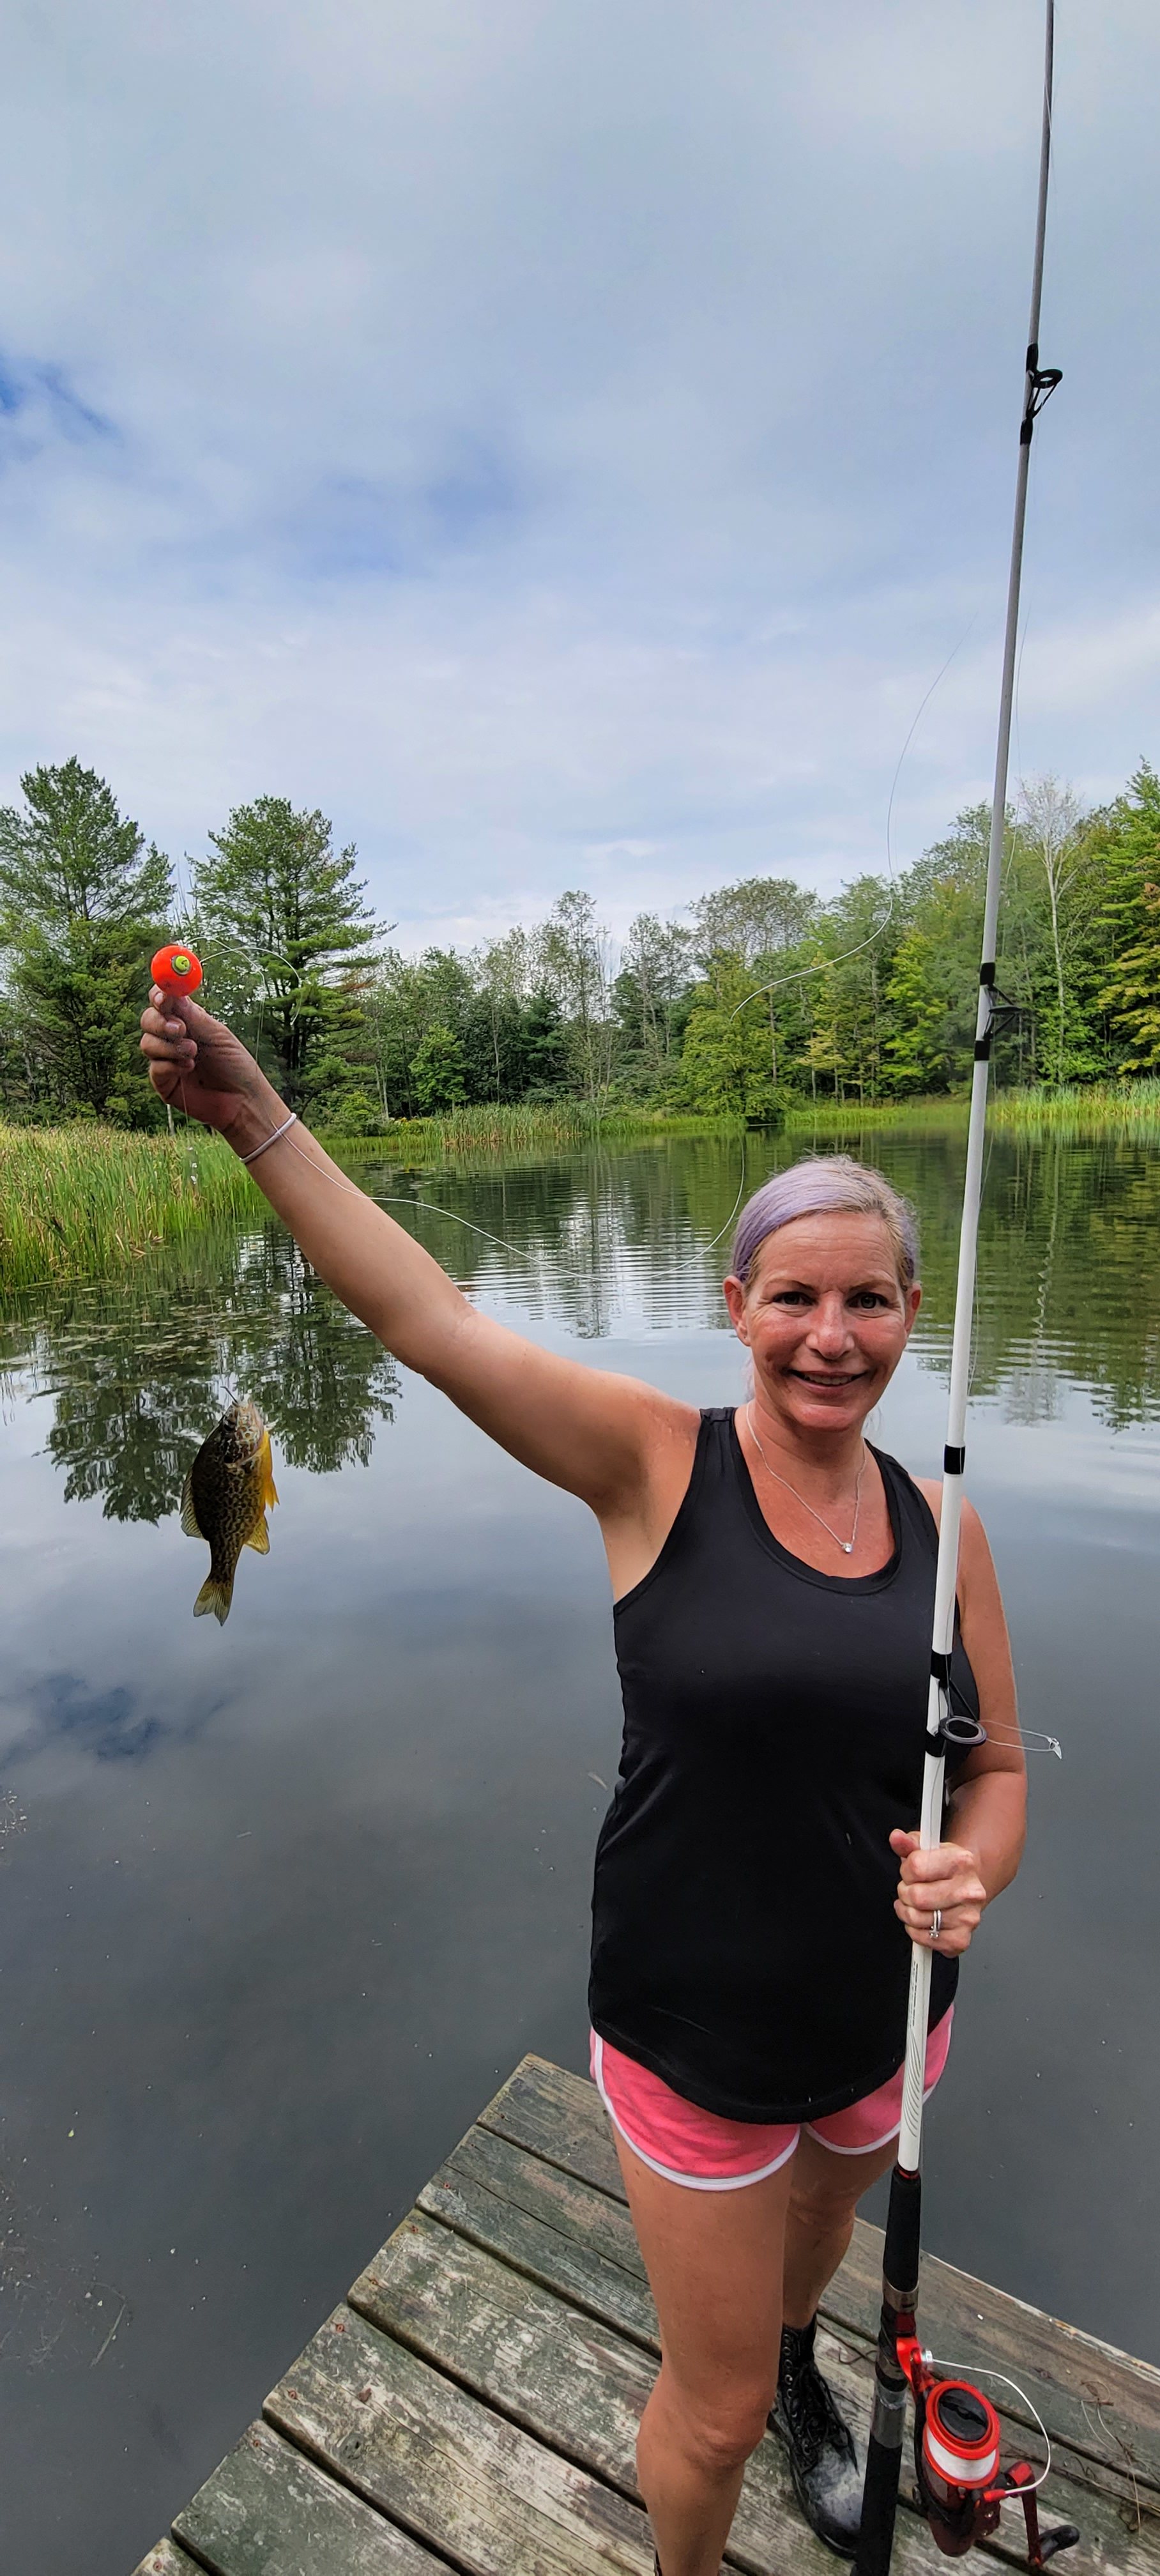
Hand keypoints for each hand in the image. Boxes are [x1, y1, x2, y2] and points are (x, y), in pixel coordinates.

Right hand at [140, 989, 274, 1140]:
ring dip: (170, 1047)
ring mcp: (166, 1059)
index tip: (163, 998)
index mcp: (187, 1020)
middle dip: (160, 1022)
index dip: (158, 995)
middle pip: (148, 1019)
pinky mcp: (164, 1082)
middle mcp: (172, 1038)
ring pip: (147, 1043)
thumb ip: (193, 1016)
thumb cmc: (235, 1064)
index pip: (162, 1001)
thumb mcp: (217, 1034)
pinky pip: (154, 1067)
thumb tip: (172, 992)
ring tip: (193, 1054)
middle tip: (180, 1030)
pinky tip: (189, 1069)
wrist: (243, 1100)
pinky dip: (171, 1066)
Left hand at [889, 1828, 987, 1956]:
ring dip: (908, 1913)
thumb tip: (896, 1837)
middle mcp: (970, 1891)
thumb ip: (908, 1844)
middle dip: (905, 1893)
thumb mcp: (927, 1849)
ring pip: (916, 1919)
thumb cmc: (945, 1869)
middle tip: (912, 1890)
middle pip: (916, 1896)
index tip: (911, 1872)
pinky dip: (916, 1931)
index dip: (906, 1870)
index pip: (916, 1867)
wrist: (966, 1888)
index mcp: (962, 1862)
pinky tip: (924, 1920)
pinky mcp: (961, 1939)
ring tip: (916, 1905)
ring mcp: (968, 1918)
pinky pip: (924, 1939)